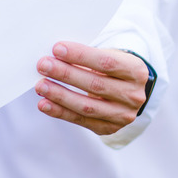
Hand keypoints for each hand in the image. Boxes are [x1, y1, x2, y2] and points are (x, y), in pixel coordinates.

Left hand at [35, 42, 149, 134]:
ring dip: (60, 95)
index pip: (106, 63)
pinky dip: (60, 112)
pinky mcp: (109, 128)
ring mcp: (123, 115)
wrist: (129, 92)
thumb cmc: (113, 69)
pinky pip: (80, 120)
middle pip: (95, 84)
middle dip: (65, 74)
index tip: (57, 49)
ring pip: (87, 106)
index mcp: (136, 71)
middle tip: (43, 65)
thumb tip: (55, 56)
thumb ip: (88, 57)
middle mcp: (133, 95)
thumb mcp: (111, 56)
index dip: (80, 56)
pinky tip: (44, 104)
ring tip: (41, 86)